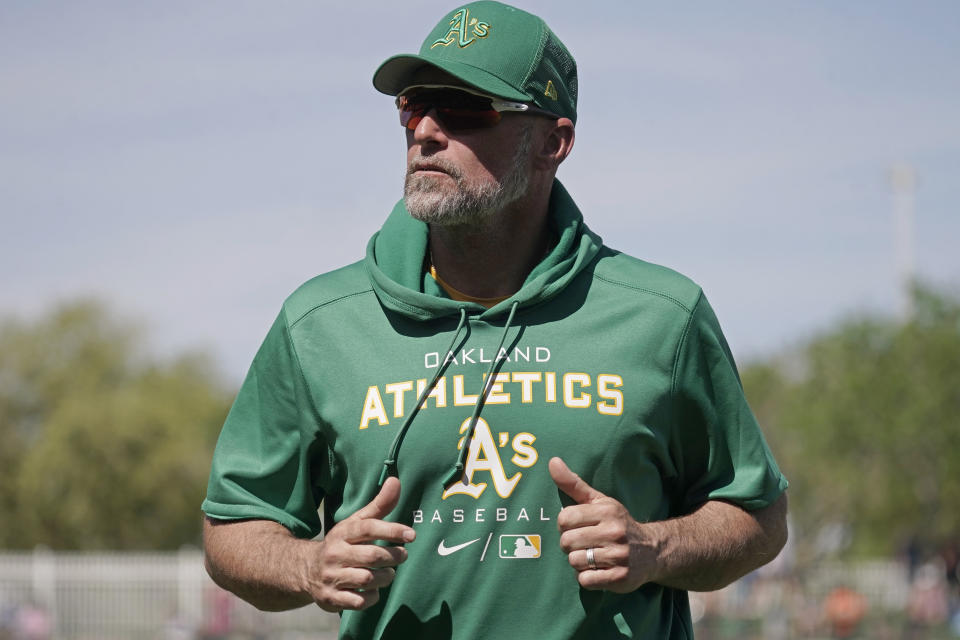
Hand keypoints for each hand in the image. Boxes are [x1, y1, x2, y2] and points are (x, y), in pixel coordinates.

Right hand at [302, 477, 415, 610]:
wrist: (306, 570)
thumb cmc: (342, 544)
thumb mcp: (356, 523)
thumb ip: (379, 505)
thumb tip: (396, 480)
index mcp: (342, 533)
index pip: (367, 528)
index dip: (391, 530)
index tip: (411, 535)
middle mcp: (335, 554)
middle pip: (371, 557)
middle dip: (393, 556)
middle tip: (403, 555)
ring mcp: (332, 578)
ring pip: (367, 580)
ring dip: (385, 577)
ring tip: (389, 572)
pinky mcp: (331, 599)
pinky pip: (359, 601)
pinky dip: (372, 596)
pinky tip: (374, 589)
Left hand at [549, 457, 657, 591]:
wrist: (653, 550)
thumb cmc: (618, 523)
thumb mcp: (599, 501)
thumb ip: (573, 483)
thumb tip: (552, 461)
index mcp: (606, 511)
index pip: (565, 518)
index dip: (565, 524)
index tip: (576, 526)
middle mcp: (614, 532)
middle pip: (567, 542)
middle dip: (569, 544)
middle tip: (583, 543)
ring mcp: (619, 556)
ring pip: (575, 561)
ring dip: (578, 562)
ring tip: (592, 556)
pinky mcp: (620, 578)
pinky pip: (585, 580)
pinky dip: (586, 578)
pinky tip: (597, 570)